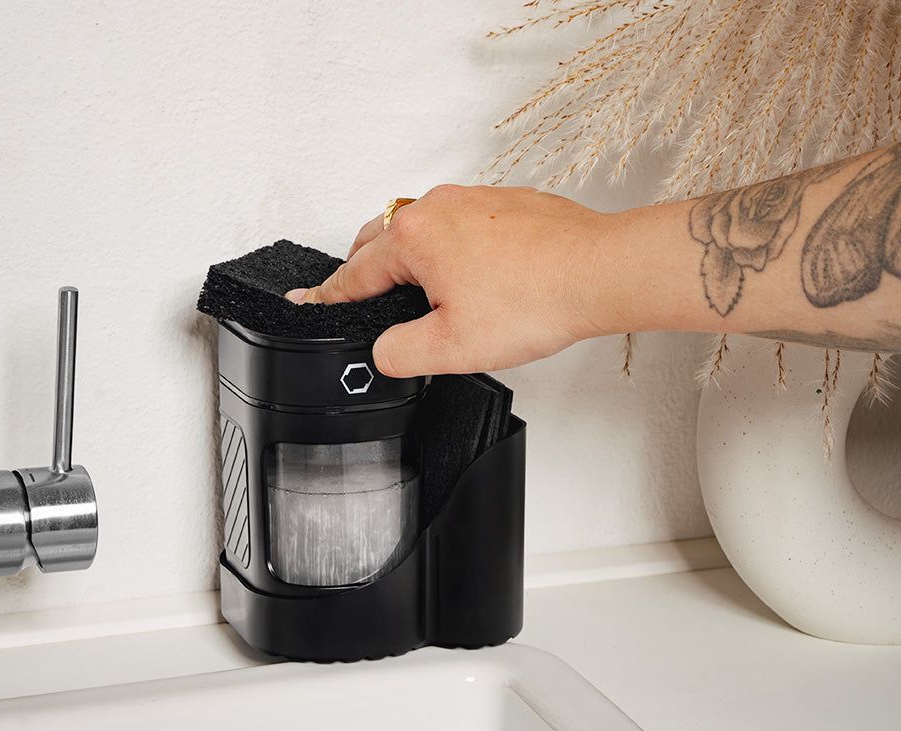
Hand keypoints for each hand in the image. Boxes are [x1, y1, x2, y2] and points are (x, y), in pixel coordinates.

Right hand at [286, 184, 613, 376]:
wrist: (600, 272)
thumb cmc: (537, 298)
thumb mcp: (452, 348)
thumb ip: (400, 353)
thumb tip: (383, 350)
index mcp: (414, 237)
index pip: (355, 274)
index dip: (328, 297)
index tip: (307, 301)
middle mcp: (438, 206)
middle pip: (379, 239)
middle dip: (363, 269)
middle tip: (356, 297)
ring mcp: (473, 199)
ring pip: (419, 226)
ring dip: (406, 255)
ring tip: (412, 290)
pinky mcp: (505, 203)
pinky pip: (457, 222)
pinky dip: (446, 246)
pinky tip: (465, 275)